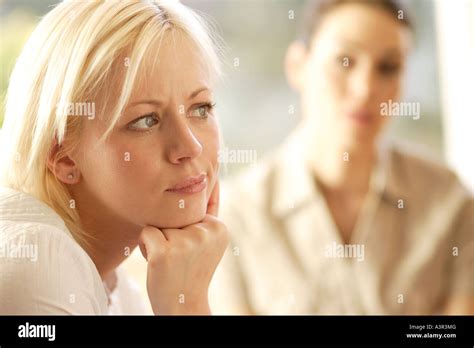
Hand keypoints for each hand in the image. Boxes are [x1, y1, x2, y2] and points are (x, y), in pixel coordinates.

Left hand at [139, 180, 227, 314]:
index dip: (183, 229)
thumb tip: (211, 178)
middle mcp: (206, 232)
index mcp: (219, 227)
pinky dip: (145, 247)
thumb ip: (209, 211)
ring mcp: (186, 241)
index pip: (190, 209)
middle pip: (174, 213)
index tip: (191, 253)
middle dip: (170, 232)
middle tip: (179, 257)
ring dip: (158, 240)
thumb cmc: (191, 270)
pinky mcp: (165, 251)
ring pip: (159, 222)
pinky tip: (158, 263)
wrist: (183, 307)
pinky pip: (146, 232)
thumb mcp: (207, 241)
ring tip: (169, 260)